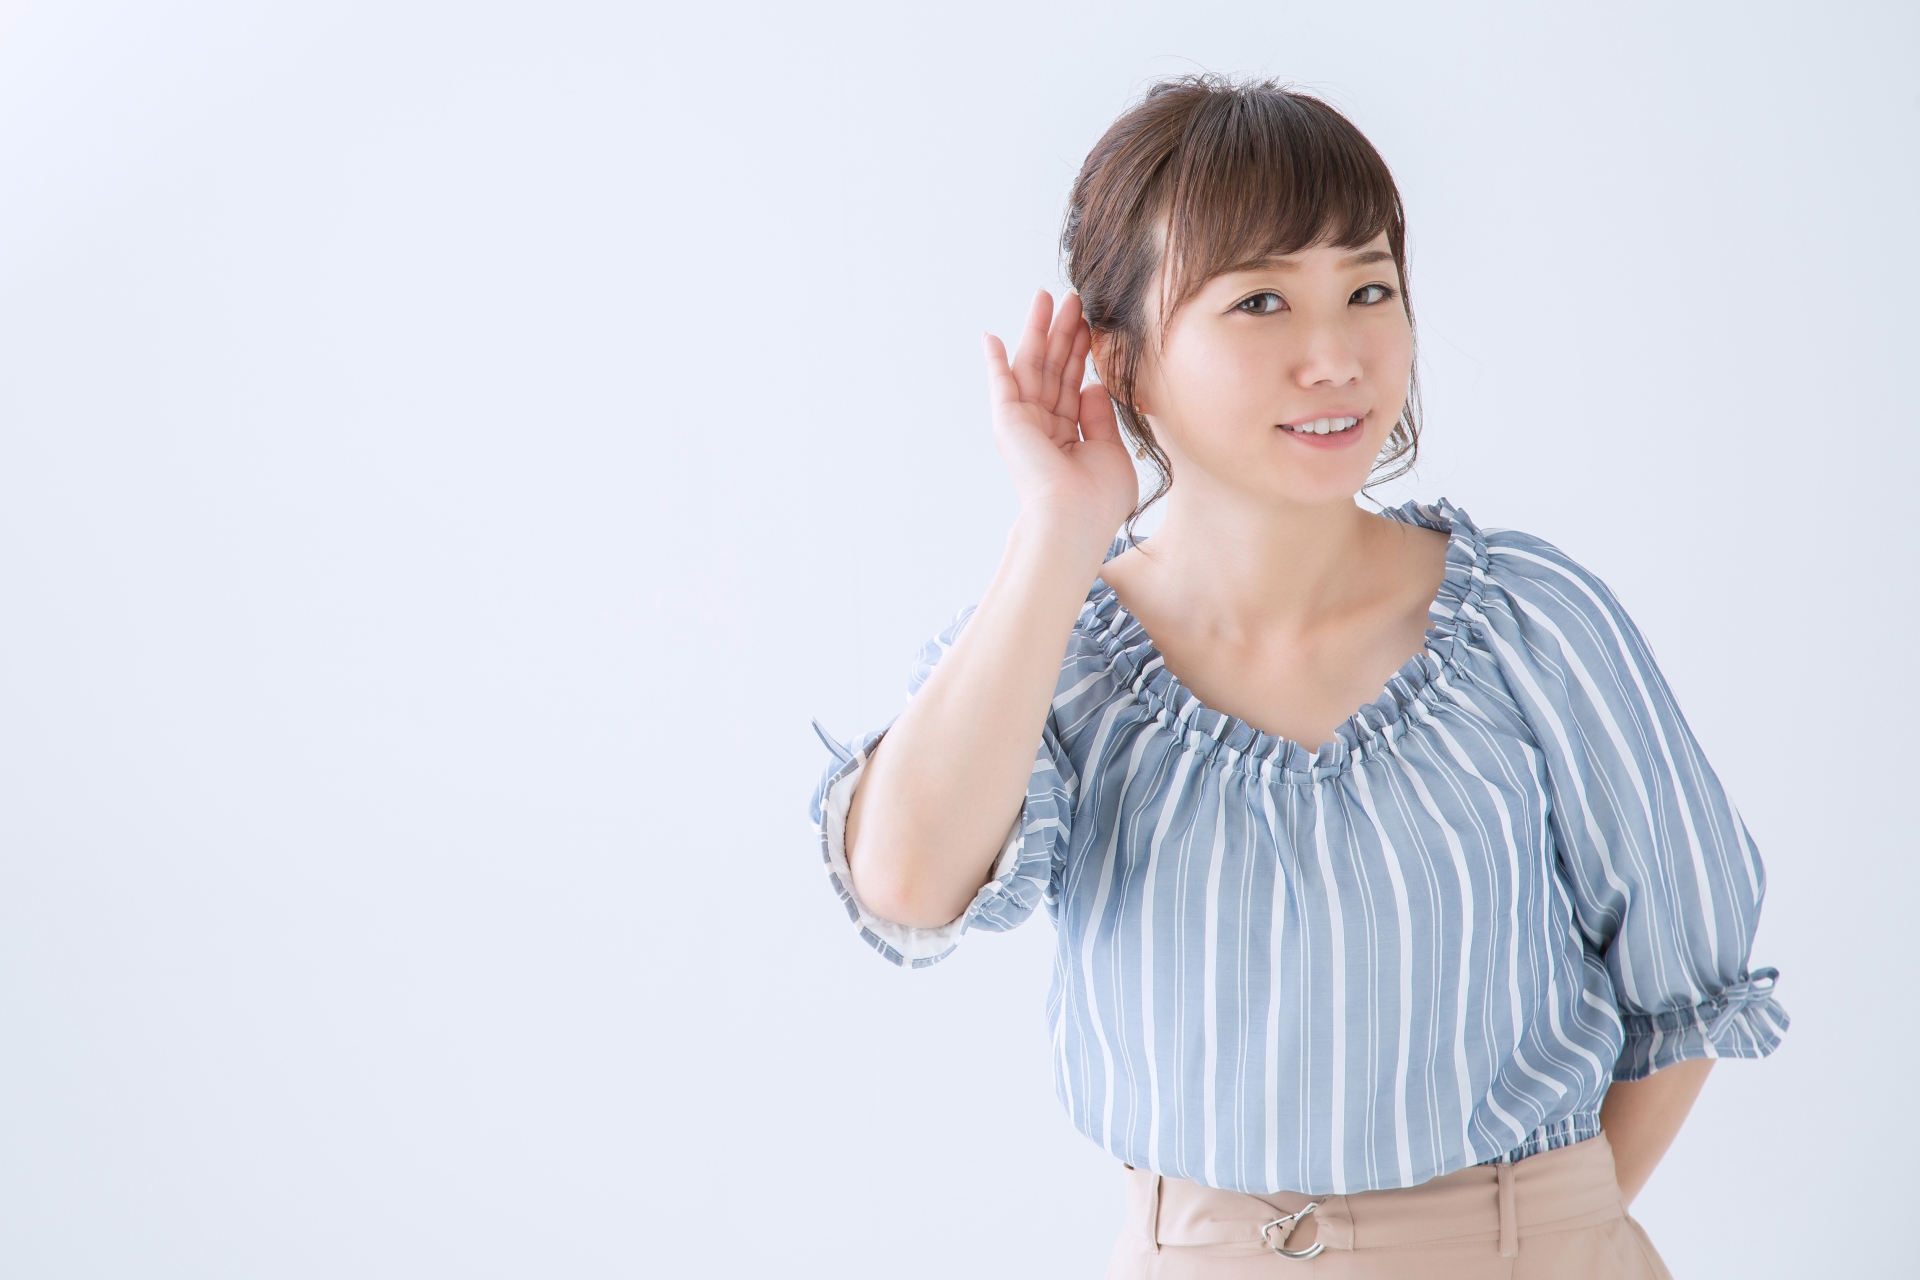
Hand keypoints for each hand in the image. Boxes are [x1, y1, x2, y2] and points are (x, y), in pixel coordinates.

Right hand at [983, 290, 1138, 542]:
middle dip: (1062, 332)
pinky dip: (994, 361)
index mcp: (1067, 436)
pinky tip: (992, 338)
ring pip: (1032, 366)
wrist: (1074, 518)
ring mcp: (1024, 423)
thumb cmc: (1097, 498)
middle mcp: (1043, 427)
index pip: (1072, 383)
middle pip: (1052, 368)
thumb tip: (1090, 385)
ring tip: (1045, 297)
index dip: (1081, 352)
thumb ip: (1100, 417)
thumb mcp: (1111, 450)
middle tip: (1073, 298)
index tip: (1090, 322)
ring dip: (1036, 331)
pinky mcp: (1008, 421)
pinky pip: (1000, 384)